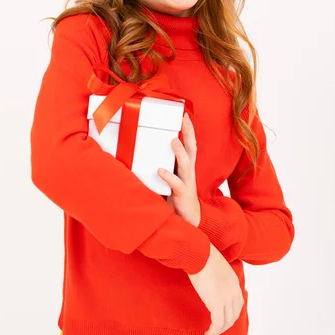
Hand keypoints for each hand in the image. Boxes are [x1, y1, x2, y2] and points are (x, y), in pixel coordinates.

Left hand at [158, 112, 200, 226]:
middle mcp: (189, 171)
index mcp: (186, 166)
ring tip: (173, 140)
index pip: (190, 144)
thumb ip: (163, 165)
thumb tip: (143, 153)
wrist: (189, 219)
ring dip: (180, 152)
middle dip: (189, 133)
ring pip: (186, 164)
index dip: (188, 130)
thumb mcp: (171, 177)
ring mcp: (187, 182)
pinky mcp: (182, 194)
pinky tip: (159, 170)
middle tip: (184, 119)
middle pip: (192, 148)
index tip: (184, 115)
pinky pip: (176, 184)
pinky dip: (168, 176)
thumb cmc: (177, 196)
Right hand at [188, 243, 244, 334]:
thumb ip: (216, 275)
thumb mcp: (215, 265)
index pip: (238, 303)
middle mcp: (233, 291)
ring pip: (227, 321)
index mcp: (234, 281)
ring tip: (211, 334)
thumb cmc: (202, 255)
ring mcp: (226, 298)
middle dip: (226, 324)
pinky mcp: (216, 303)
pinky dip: (213, 332)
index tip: (223, 318)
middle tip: (217, 329)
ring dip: (219, 331)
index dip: (231, 313)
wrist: (199, 253)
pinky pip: (217, 323)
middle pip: (234, 314)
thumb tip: (209, 278)